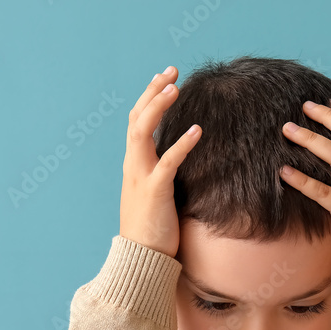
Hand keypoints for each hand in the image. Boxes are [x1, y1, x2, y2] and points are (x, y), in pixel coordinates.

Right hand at [118, 66, 201, 256]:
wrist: (141, 259)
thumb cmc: (153, 231)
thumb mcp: (156, 197)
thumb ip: (162, 177)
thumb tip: (179, 166)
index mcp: (134, 165)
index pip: (137, 123)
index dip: (149, 99)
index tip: (165, 79)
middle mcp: (133, 166)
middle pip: (137, 118)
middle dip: (152, 92)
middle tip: (171, 70)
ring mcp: (141, 177)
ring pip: (143, 132)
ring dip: (158, 106)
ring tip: (176, 87)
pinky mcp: (155, 191)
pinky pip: (168, 162)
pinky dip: (182, 144)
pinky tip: (198, 130)